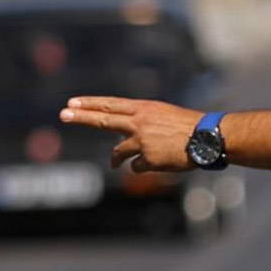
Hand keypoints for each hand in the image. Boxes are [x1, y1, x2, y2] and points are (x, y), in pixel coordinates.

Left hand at [59, 96, 201, 171]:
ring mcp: (142, 141)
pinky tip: (157, 164)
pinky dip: (143, 167)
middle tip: (63, 114)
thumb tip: (127, 136)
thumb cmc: (189, 127)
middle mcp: (139, 122)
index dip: (90, 104)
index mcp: (144, 109)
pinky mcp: (148, 158)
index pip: (110, 105)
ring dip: (116, 160)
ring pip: (118, 152)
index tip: (72, 103)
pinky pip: (137, 167)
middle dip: (81, 117)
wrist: (207, 137)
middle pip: (104, 120)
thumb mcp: (164, 115)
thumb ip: (143, 122)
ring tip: (116, 164)